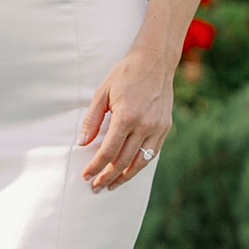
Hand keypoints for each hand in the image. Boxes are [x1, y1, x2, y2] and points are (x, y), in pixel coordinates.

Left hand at [78, 47, 172, 190]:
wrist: (155, 61)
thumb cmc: (125, 74)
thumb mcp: (101, 94)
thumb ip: (92, 120)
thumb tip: (82, 143)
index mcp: (126, 117)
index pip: (108, 151)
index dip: (95, 167)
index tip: (85, 176)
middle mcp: (145, 125)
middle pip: (123, 160)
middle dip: (107, 176)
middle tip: (95, 187)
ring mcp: (158, 127)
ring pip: (141, 161)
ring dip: (125, 176)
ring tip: (111, 185)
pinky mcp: (166, 127)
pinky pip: (153, 152)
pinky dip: (140, 164)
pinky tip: (129, 171)